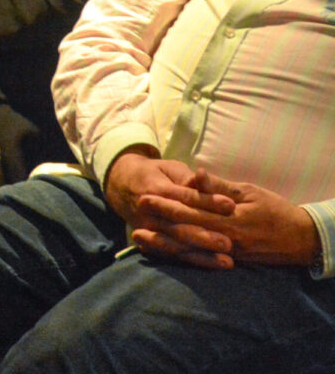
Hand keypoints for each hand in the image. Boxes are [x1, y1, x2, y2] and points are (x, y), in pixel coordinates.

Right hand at [105, 150, 235, 267]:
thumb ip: (187, 177)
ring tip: (227, 262)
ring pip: (176, 244)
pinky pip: (172, 254)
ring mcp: (147, 228)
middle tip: (229, 243)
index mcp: (155, 189)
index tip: (231, 205)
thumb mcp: (169, 169)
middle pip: (178, 226)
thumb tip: (203, 178)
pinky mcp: (148, 241)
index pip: (184, 197)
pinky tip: (212, 266)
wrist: (122, 184)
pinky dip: (192, 261)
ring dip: (201, 254)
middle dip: (204, 235)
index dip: (208, 201)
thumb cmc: (155, 174)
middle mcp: (149, 211)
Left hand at [132, 170, 318, 267]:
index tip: (146, 195)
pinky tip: (160, 252)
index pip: (192, 209)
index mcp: (230, 217)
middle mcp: (226, 237)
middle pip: (186, 229)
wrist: (300, 238)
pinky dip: (178, 255)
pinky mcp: (230, 261)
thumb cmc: (274, 209)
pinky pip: (199, 259)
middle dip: (159, 220)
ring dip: (162, 242)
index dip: (168, 203)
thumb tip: (197, 174)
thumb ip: (219, 188)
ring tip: (138, 236)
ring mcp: (227, 252)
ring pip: (189, 248)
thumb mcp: (248, 192)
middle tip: (135, 212)